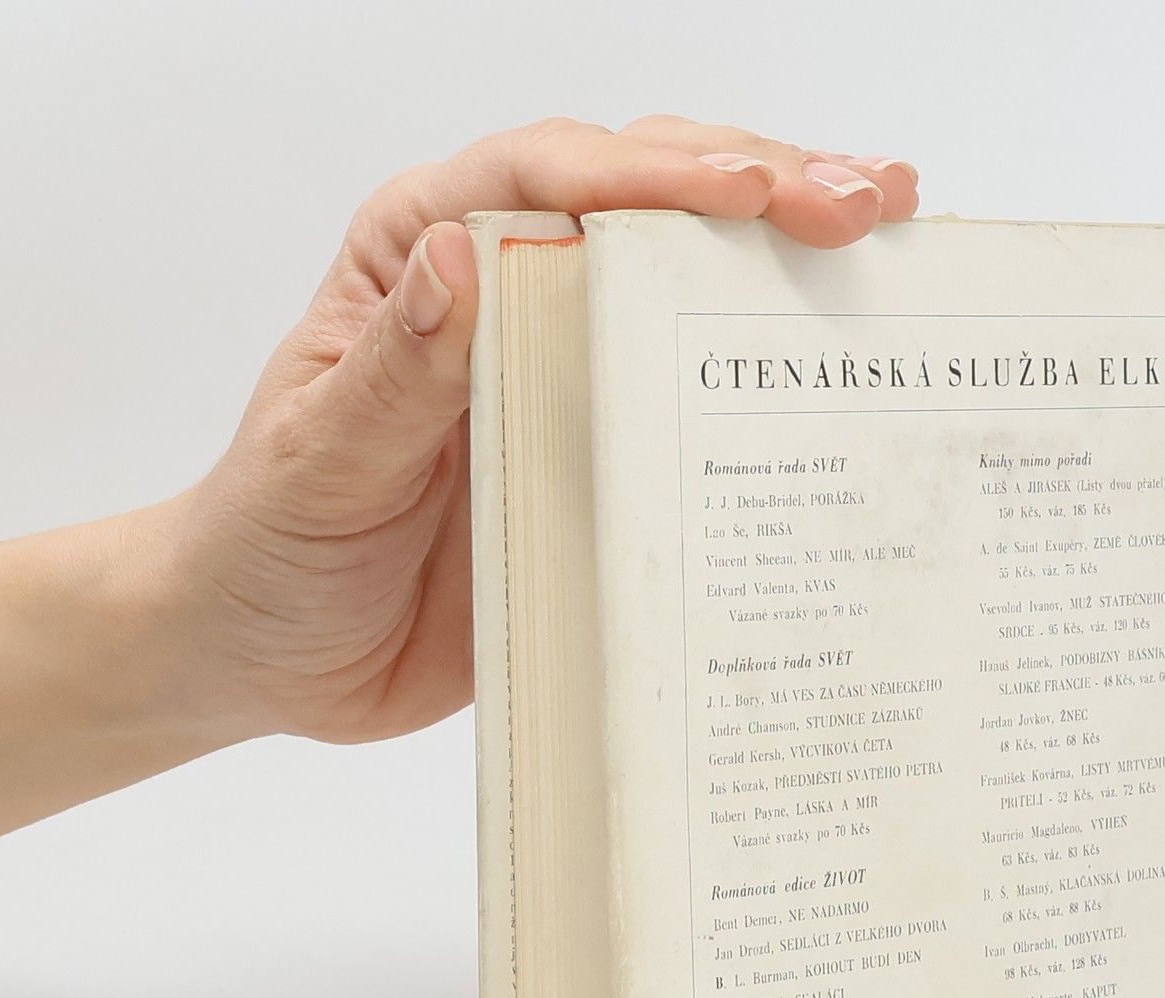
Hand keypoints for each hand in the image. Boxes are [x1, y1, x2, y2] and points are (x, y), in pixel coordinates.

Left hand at [167, 117, 920, 747]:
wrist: (274, 654)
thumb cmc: (270, 545)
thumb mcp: (321, 461)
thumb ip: (394, 372)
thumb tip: (459, 261)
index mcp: (423, 258)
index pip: (547, 182)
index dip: (657, 176)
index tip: (754, 192)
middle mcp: (504, 291)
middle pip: (642, 199)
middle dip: (763, 185)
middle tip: (866, 202)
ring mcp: (561, 366)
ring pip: (685, 275)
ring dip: (790, 248)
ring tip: (893, 230)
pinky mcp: (600, 448)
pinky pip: (692, 395)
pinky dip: (770, 369)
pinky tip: (846, 348)